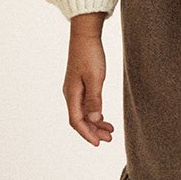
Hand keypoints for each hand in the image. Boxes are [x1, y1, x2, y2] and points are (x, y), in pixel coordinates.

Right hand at [64, 15, 115, 145]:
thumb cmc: (90, 55)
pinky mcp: (80, 85)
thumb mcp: (95, 78)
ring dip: (95, 123)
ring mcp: (75, 90)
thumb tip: (95, 119)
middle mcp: (71, 94)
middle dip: (93, 131)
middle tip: (109, 139)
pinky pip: (86, 105)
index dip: (87, 134)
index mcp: (72, 94)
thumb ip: (95, 99)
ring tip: (110, 131)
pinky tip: (103, 118)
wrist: (85, 36)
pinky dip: (95, 113)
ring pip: (83, 113)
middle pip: (80, 120)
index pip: (76, 121)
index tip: (98, 143)